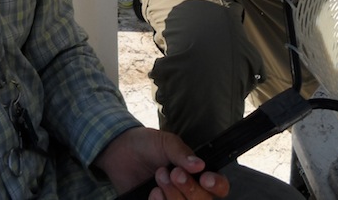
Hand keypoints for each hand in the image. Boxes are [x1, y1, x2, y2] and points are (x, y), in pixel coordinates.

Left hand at [93, 126, 229, 197]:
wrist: (118, 152)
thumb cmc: (147, 145)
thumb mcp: (165, 142)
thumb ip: (182, 153)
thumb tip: (200, 165)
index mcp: (197, 174)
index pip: (219, 187)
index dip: (217, 185)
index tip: (205, 179)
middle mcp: (189, 192)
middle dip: (190, 189)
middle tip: (173, 173)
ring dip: (174, 197)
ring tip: (159, 178)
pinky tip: (153, 193)